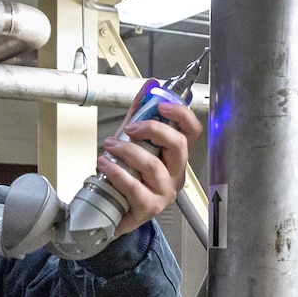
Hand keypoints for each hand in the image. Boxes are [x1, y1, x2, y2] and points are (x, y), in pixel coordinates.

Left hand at [97, 79, 202, 237]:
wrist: (108, 211)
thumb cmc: (125, 176)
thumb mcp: (131, 141)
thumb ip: (140, 113)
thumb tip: (150, 85)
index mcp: (175, 156)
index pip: (192, 131)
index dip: (181, 114)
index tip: (161, 104)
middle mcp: (176, 174)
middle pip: (178, 145)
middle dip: (153, 129)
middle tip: (131, 128)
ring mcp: (164, 192)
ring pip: (153, 165)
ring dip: (127, 150)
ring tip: (108, 147)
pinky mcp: (149, 208)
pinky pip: (135, 186)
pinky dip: (117, 172)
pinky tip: (105, 164)